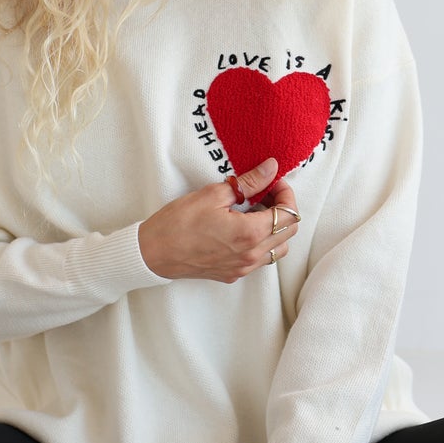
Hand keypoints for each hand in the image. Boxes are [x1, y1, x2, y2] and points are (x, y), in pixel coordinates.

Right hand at [137, 158, 301, 282]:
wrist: (154, 252)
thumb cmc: (178, 223)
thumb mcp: (213, 194)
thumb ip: (248, 183)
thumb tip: (270, 168)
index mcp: (250, 233)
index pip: (289, 213)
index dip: (285, 193)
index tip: (272, 182)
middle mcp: (251, 255)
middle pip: (289, 232)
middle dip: (283, 208)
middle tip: (263, 193)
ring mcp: (243, 267)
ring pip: (278, 248)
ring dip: (274, 228)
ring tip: (253, 211)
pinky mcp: (233, 274)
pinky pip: (260, 258)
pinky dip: (261, 241)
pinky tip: (242, 227)